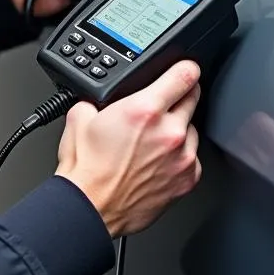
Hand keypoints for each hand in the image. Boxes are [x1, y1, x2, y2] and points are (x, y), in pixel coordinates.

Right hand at [56, 61, 202, 236]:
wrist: (89, 207)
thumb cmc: (86, 170)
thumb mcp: (80, 117)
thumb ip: (97, 99)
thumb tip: (100, 97)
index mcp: (144, 110)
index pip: (185, 74)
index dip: (186, 67)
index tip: (186, 68)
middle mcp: (168, 131)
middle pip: (193, 98)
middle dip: (180, 96)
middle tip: (163, 104)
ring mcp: (182, 157)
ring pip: (192, 129)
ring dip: (178, 128)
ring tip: (152, 140)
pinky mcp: (187, 179)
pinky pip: (192, 157)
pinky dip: (179, 156)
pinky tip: (158, 160)